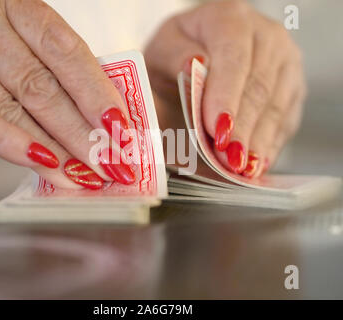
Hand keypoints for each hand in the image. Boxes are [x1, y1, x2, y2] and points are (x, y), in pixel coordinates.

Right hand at [0, 0, 134, 189]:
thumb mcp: (21, 30)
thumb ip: (54, 64)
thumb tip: (99, 112)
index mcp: (18, 9)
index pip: (67, 53)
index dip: (97, 94)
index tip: (120, 128)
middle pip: (43, 88)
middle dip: (83, 134)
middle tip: (110, 163)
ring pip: (14, 110)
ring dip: (55, 150)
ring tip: (84, 175)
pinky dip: (10, 144)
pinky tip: (43, 164)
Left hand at [145, 0, 305, 177]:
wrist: (196, 54)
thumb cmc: (176, 56)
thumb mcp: (162, 52)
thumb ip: (174, 58)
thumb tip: (193, 67)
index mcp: (229, 17)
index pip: (233, 57)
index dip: (226, 96)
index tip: (216, 129)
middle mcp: (264, 35)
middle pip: (258, 85)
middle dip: (242, 128)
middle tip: (229, 159)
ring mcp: (284, 61)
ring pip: (276, 105)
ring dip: (258, 141)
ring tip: (242, 168)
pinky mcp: (292, 86)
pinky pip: (286, 118)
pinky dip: (269, 143)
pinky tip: (255, 162)